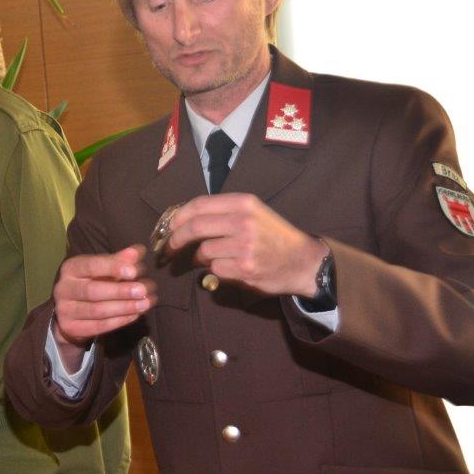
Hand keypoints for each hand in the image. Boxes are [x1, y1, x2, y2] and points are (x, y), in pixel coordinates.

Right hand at [52, 246, 154, 369]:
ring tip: (145, 303)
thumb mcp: (101, 268)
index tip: (134, 270)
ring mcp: (65, 310)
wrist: (69, 310)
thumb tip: (137, 252)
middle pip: (92, 291)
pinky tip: (135, 315)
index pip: (90, 266)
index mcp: (71, 268)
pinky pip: (99, 326)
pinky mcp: (72, 328)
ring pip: (97, 311)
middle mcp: (64, 289)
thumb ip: (118, 260)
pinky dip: (120, 321)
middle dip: (120, 291)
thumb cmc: (90, 282)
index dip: (112, 268)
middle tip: (142, 290)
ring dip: (124, 308)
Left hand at [167, 193, 328, 296]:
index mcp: (243, 203)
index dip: (178, 216)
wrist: (303, 261)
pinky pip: (214, 269)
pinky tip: (230, 268)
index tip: (170, 226)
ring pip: (203, 251)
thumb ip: (222, 213)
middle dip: (176, 239)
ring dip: (201, 258)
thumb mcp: (253, 213)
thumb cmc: (273, 236)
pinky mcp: (244, 268)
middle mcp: (243, 221)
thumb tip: (183, 218)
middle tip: (170, 248)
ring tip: (213, 258)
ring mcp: (244, 245)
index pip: (199, 205)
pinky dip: (216, 271)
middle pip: (194, 227)